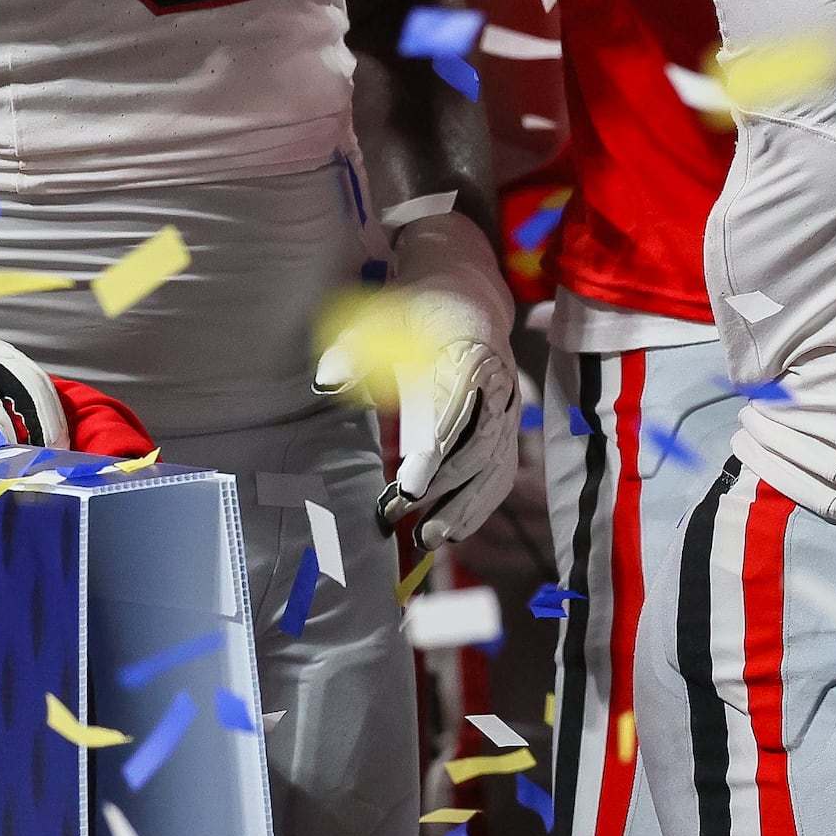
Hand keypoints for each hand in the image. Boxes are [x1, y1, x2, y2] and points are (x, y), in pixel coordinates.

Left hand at [317, 213, 522, 548]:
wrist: (467, 297)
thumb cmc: (417, 311)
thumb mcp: (382, 316)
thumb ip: (354, 350)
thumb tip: (327, 382)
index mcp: (473, 351)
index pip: (457, 409)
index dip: (436, 452)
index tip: (409, 486)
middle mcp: (500, 385)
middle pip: (480, 445)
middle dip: (444, 486)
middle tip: (399, 512)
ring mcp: (508, 409)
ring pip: (495, 466)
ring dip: (465, 506)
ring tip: (429, 538)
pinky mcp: (507, 429)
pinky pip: (500, 472)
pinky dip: (480, 505)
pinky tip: (453, 531)